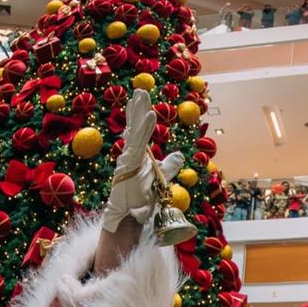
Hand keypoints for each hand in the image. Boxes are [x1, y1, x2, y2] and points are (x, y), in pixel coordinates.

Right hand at [101, 89, 184, 232]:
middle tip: (140, 90)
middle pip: (134, 127)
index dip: (139, 116)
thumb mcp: (161, 178)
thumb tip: (179, 155)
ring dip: (140, 113)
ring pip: (136, 132)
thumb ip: (169, 166)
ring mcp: (128, 159)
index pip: (139, 132)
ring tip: (143, 95)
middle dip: (138, 108)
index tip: (141, 100)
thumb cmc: (141, 200)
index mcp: (138, 156)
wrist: (129, 217)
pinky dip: (144, 128)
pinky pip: (139, 143)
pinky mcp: (129, 164)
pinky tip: (149, 114)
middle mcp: (131, 155)